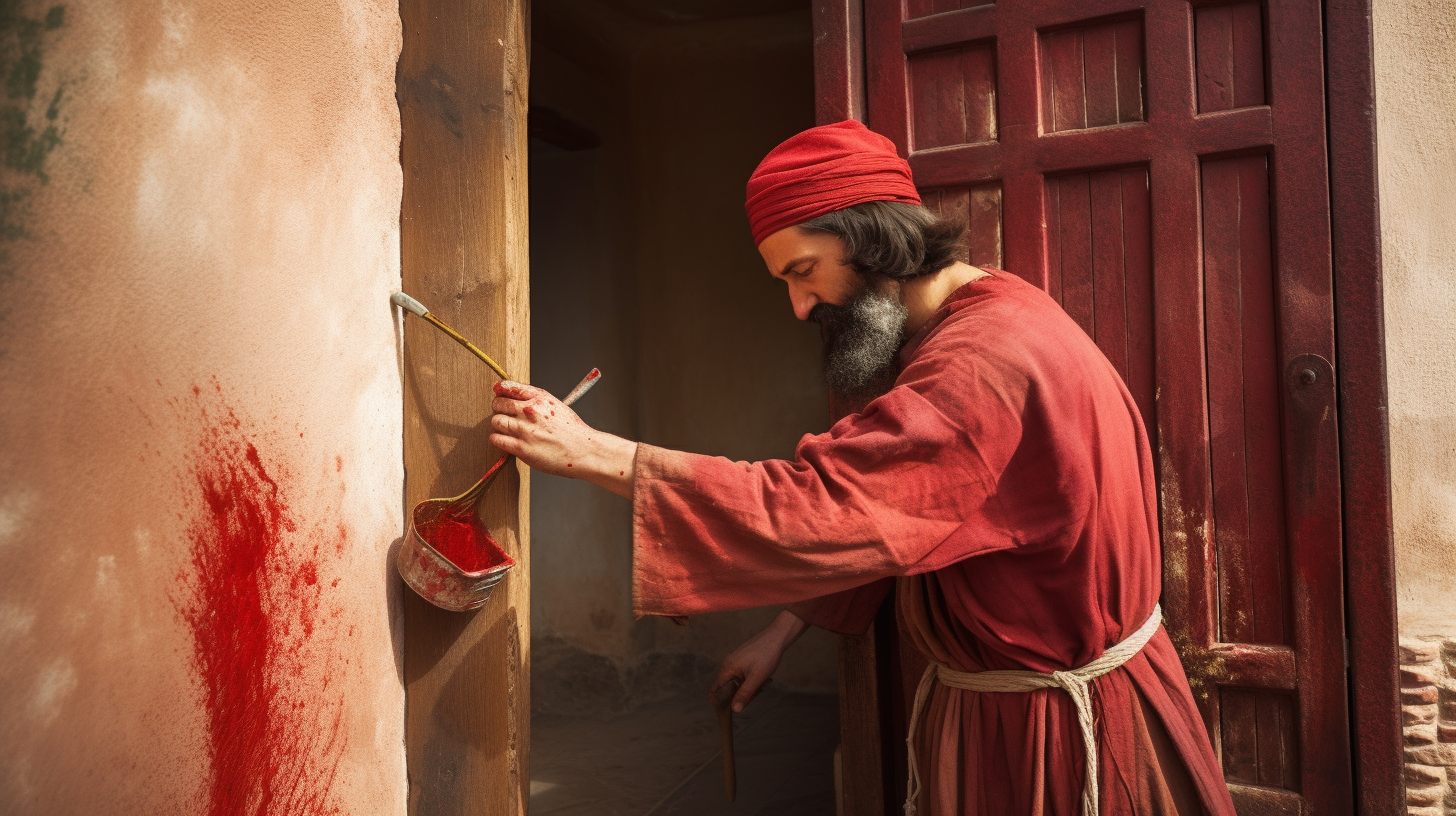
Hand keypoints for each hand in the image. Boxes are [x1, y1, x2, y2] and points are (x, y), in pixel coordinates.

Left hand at [489, 381, 636, 495]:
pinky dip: (497, 438)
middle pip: (499, 403)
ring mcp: (524, 429)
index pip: (511, 387)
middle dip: (498, 408)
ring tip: (506, 429)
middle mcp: (530, 410)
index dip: (501, 389)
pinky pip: (497, 438)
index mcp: (540, 398)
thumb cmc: (572, 431)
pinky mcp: (521, 447)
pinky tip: (505, 440)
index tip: (497, 391)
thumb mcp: (556, 406)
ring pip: (496, 420)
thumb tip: (515, 396)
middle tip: (503, 413)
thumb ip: (536, 400)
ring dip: (498, 424)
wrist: (583, 450)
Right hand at [711, 609, 809, 712]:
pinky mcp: (741, 659)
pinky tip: (759, 680)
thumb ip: (744, 694)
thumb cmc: (766, 656)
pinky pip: (739, 675)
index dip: (720, 702)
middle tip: (751, 696)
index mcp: (727, 668)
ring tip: (758, 686)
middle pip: (725, 687)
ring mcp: (734, 661)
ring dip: (744, 688)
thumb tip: (734, 710)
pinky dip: (747, 681)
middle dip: (736, 695)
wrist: (776, 637)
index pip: (716, 690)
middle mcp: (727, 664)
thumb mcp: (756, 678)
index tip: (728, 712)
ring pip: (734, 682)